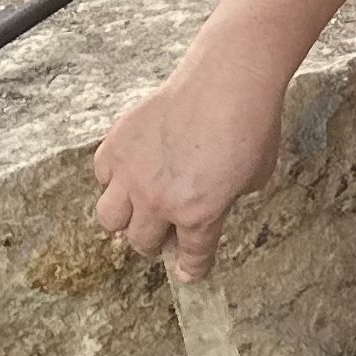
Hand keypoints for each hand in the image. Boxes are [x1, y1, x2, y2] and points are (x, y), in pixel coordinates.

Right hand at [93, 47, 287, 278]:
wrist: (228, 83)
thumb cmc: (252, 128)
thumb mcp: (254, 179)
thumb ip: (225, 200)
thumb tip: (210, 204)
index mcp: (197, 213)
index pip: (190, 256)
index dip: (191, 268)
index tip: (188, 272)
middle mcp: (158, 200)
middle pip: (141, 242)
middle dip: (157, 241)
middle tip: (167, 228)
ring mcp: (132, 173)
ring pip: (110, 219)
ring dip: (126, 218)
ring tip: (142, 205)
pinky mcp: (116, 145)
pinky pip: (101, 175)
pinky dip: (114, 177)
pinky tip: (133, 167)